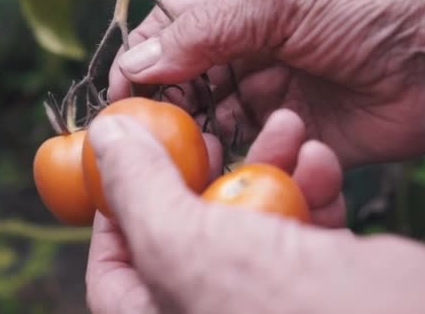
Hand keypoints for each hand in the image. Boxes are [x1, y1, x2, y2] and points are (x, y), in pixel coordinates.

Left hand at [84, 111, 424, 313]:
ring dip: (269, 166)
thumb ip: (137, 188)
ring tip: (285, 128)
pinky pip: (301, 223)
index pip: (113, 270)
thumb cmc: (278, 305)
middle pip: (186, 233)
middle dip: (201, 173)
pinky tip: (319, 159)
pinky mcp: (318, 279)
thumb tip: (105, 137)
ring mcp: (267, 297)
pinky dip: (310, 186)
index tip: (129, 160)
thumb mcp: (183, 242)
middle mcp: (212, 311)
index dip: (115, 209)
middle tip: (208, 135)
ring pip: (250, 218)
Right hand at [107, 0, 424, 167]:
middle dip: (159, 105)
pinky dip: (226, 158)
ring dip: (190, 136)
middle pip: (179, 82)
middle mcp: (245, 54)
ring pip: (206, 121)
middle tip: (149, 133)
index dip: (138, 61)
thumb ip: (205, 31)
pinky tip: (219, 161)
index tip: (118, 94)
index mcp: (238, 10)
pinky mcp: (289, 136)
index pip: (167, 33)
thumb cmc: (373, 1)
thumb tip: (137, 62)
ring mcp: (266, 96)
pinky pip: (244, 151)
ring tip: (186, 149)